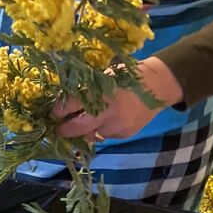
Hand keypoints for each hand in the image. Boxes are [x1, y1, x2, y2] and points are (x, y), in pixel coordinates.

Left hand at [54, 57, 183, 142]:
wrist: (158, 86)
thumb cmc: (127, 76)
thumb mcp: (105, 77)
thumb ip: (87, 89)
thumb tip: (65, 100)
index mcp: (101, 93)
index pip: (71, 106)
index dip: (59, 110)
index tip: (54, 112)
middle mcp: (108, 112)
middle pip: (78, 128)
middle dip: (65, 129)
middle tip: (59, 128)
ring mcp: (118, 125)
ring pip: (92, 135)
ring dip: (84, 131)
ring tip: (81, 124)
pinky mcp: (126, 133)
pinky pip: (106, 135)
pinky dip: (101, 130)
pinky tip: (103, 122)